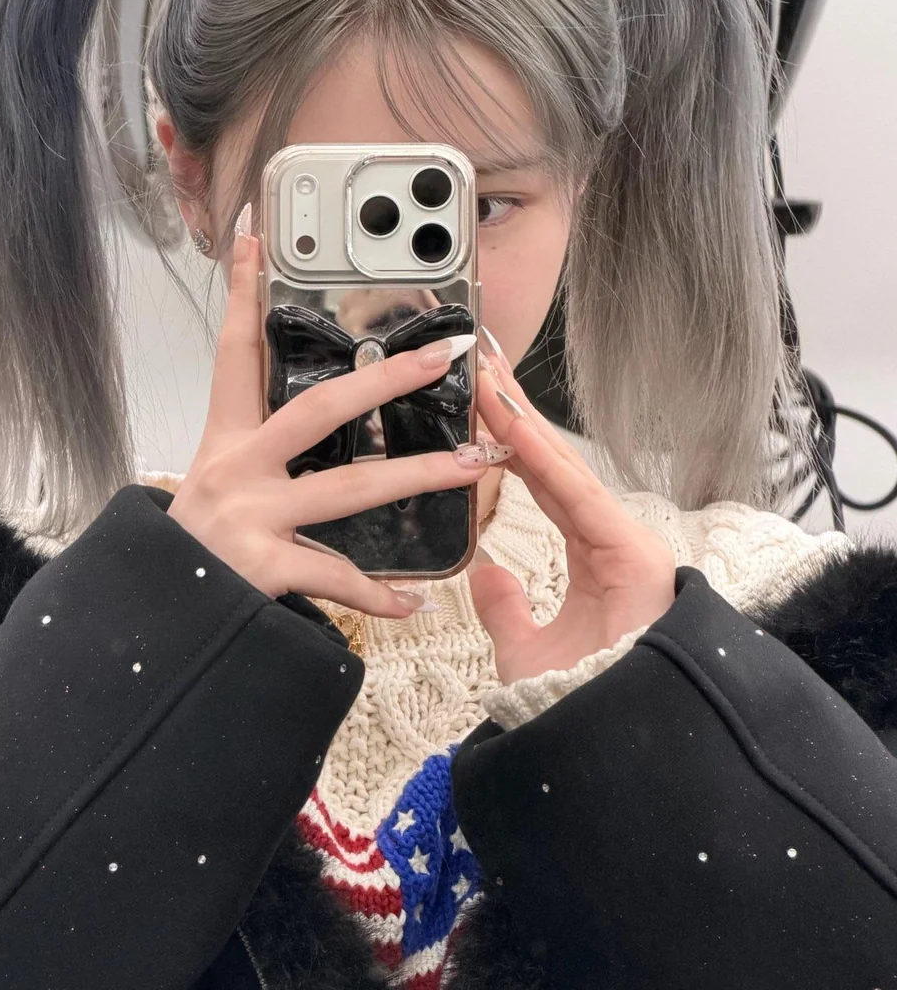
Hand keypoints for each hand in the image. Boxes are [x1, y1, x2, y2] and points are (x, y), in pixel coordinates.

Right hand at [165, 207, 493, 617]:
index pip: (233, 352)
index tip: (253, 236)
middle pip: (318, 408)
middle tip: (439, 356)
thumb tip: (310, 422)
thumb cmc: (190, 550)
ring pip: (349, 488)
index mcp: (225, 441)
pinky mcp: (262, 570)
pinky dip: (378, 596)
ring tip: (472, 465)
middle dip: (383, 380)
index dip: (240, 292)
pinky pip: (336, 577)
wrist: (152, 621)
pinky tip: (416, 601)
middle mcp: (237, 470)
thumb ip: (256, 450)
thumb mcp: (210, 484)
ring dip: (418, 474)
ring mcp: (251, 518)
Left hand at [467, 348, 675, 684]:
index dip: (510, 443)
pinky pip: (573, 493)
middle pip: (553, 465)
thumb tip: (485, 573)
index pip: (543, 485)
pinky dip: (538, 454)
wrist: (618, 748)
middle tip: (482, 362)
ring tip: (485, 374)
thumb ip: (507, 611)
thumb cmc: (579, 708)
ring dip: (519, 420)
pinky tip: (507, 419)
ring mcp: (624, 543)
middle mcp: (610, 542)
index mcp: (592, 559)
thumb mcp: (527, 653)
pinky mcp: (629, 551)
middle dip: (515, 413)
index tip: (482, 403)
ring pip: (561, 468)